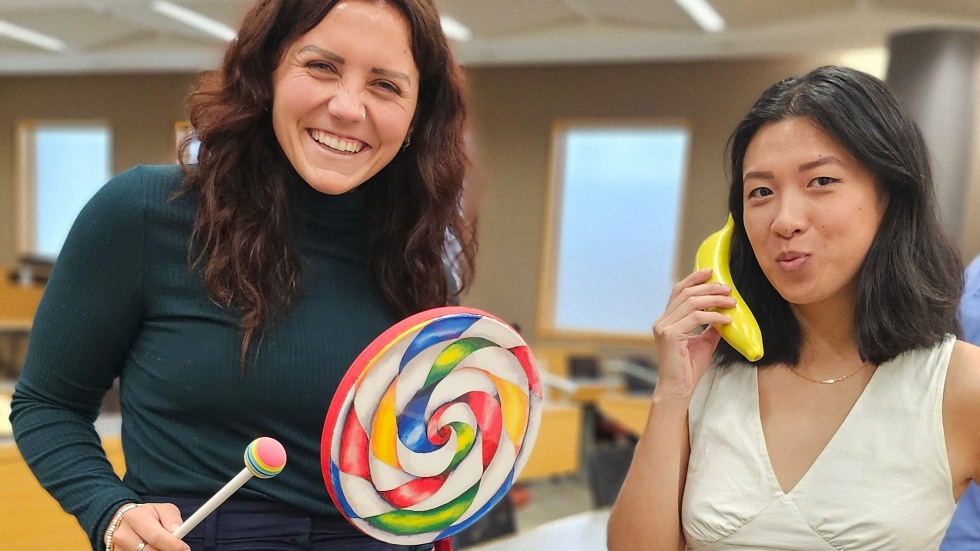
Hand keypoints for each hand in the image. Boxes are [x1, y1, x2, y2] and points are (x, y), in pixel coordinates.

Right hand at [107, 502, 189, 550]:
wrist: (123, 522)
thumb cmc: (147, 515)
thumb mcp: (162, 509)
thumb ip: (171, 518)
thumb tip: (177, 530)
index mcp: (134, 517)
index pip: (156, 536)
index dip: (173, 545)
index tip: (185, 548)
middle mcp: (123, 534)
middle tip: (178, 549)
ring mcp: (118, 548)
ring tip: (163, 546)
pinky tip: (153, 549)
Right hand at [652, 268, 734, 399]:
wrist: (679, 388)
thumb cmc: (689, 368)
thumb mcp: (704, 342)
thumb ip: (710, 327)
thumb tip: (724, 313)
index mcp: (667, 320)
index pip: (678, 291)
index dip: (693, 279)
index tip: (710, 271)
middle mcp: (662, 321)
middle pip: (685, 293)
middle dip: (709, 287)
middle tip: (728, 289)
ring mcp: (664, 327)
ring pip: (691, 303)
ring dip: (714, 299)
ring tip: (731, 302)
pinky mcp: (670, 335)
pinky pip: (696, 318)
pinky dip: (713, 316)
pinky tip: (725, 319)